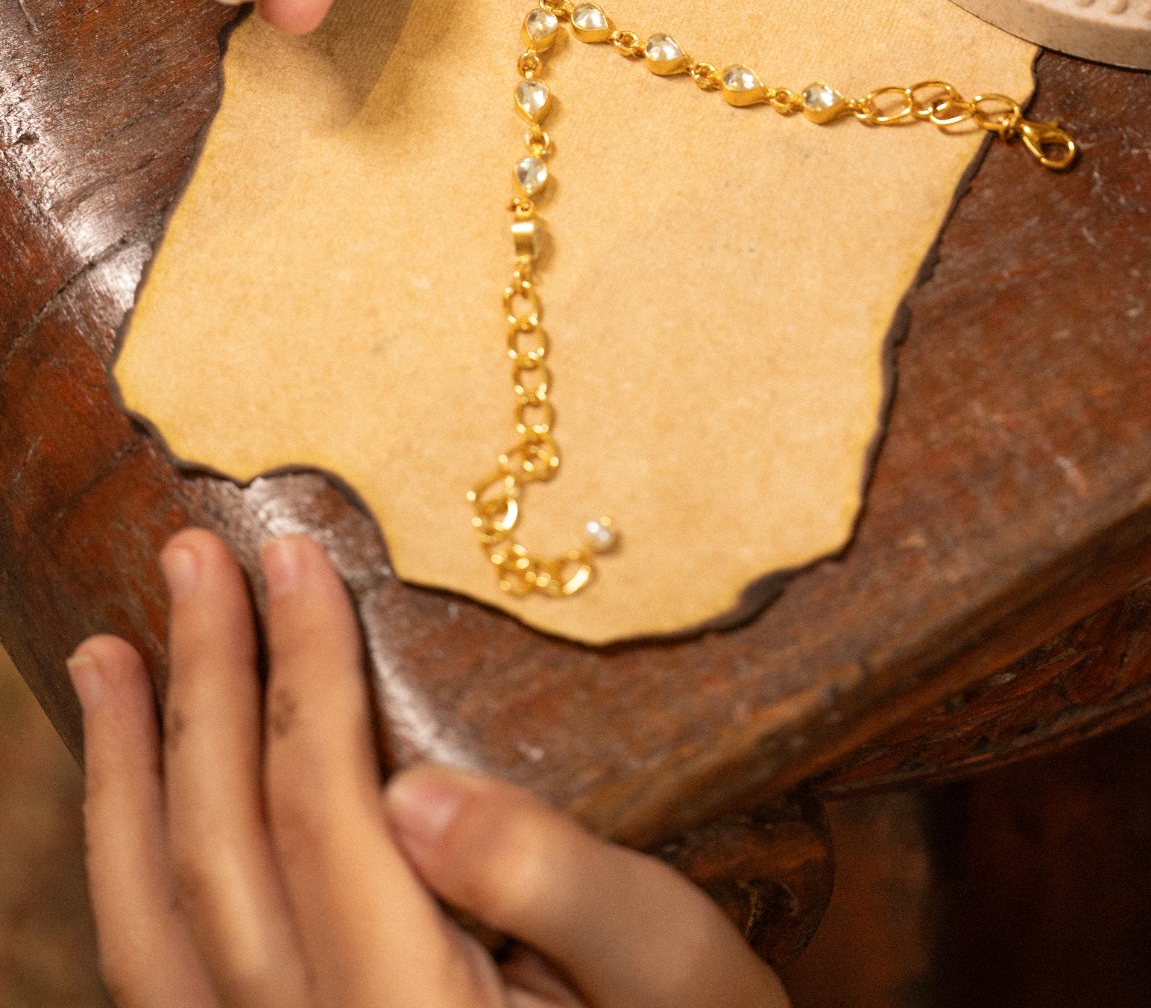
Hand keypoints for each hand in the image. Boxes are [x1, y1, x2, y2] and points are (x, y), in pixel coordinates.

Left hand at [69, 530, 786, 1007]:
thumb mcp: (673, 963)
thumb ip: (553, 880)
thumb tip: (413, 790)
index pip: (322, 812)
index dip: (301, 670)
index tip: (291, 552)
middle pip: (221, 853)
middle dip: (204, 687)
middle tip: (192, 555)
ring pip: (149, 933)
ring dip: (125, 780)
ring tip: (109, 655)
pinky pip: (157, 983)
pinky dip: (128, 873)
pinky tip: (133, 796)